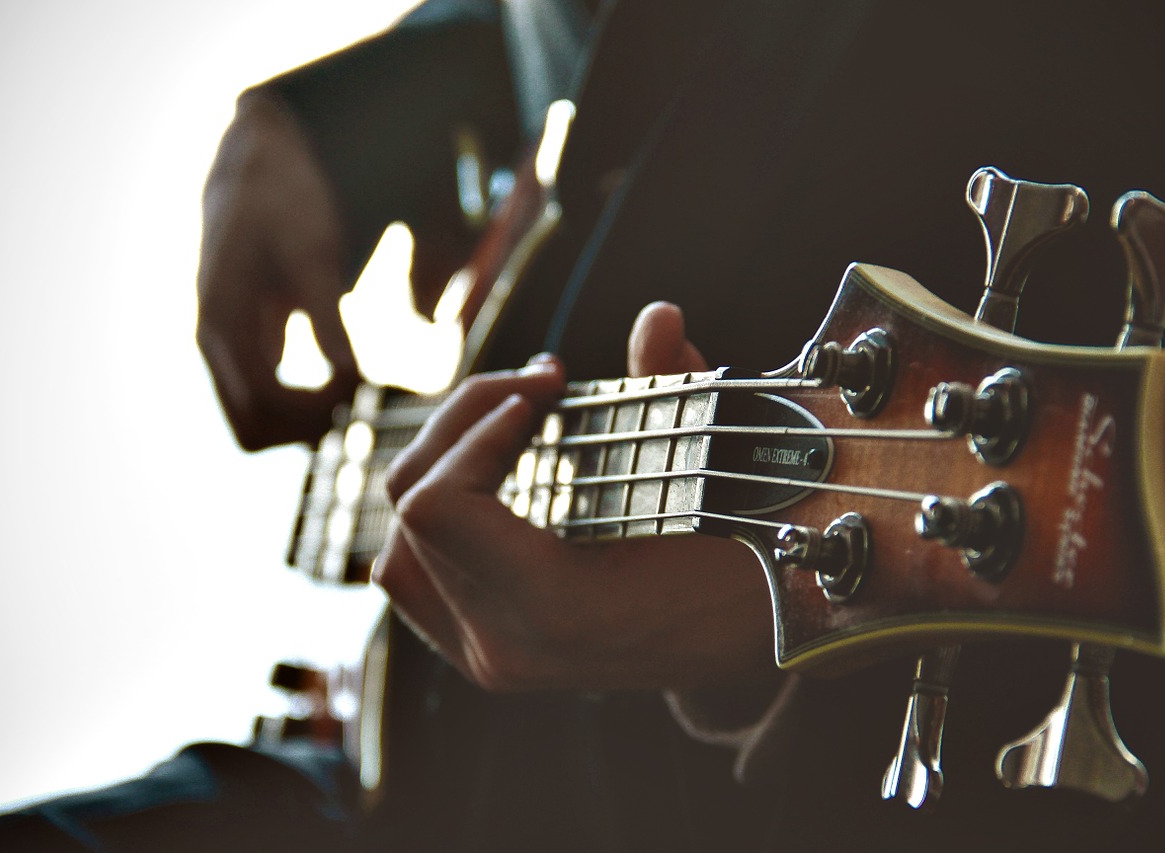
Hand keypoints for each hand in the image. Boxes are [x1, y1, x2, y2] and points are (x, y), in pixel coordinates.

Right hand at [197, 92, 359, 449]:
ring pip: (257, 420)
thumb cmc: (285, 200)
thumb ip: (328, 317)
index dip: (315, 409)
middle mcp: (215, 344)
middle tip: (358, 389)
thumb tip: (352, 378)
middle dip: (308, 423)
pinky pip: (267, 397)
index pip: (262, 409)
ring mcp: (225, 346)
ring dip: (306, 417)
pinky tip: (346, 374)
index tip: (360, 380)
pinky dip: (305, 400)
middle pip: (252, 430)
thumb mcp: (314, 252)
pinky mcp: (245, 342)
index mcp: (223, 324)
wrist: (256, 165)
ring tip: (355, 381)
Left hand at [373, 302, 780, 691]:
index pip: (437, 508)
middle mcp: (507, 646)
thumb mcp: (722, 474)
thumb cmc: (752, 556)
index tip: (546, 389)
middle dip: (466, 424)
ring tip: (511, 426)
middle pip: (412, 512)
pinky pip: (417, 580)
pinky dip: (437, 521)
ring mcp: (492, 659)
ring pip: (398, 551)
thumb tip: (657, 318)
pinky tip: (495, 476)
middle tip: (540, 385)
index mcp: (555, 611)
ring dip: (443, 470)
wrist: (765, 638)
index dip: (477, 427)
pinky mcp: (487, 654)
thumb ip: (679, 392)